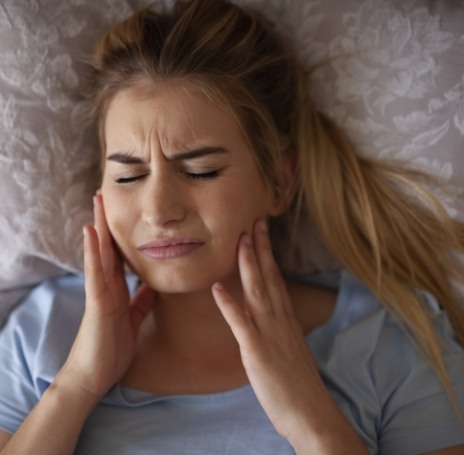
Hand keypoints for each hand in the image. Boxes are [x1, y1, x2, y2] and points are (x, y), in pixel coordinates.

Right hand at [59, 194, 152, 402]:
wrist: (94, 376)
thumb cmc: (112, 348)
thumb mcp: (133, 320)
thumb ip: (140, 302)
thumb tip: (152, 286)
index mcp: (117, 290)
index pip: (119, 256)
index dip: (122, 235)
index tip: (126, 213)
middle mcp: (107, 286)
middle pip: (108, 248)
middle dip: (108, 222)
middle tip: (107, 195)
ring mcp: (99, 292)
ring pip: (100, 253)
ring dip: (99, 227)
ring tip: (98, 201)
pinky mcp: (96, 302)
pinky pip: (95, 273)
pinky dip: (93, 252)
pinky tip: (91, 232)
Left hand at [211, 220, 330, 442]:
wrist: (311, 413)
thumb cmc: (298, 384)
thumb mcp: (290, 348)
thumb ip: (279, 328)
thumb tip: (271, 316)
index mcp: (286, 319)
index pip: (276, 279)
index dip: (268, 254)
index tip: (262, 233)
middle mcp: (279, 320)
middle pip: (268, 277)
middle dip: (260, 248)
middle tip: (253, 222)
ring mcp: (269, 334)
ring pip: (257, 291)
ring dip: (247, 265)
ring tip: (239, 241)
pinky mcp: (256, 351)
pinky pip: (241, 324)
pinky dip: (228, 304)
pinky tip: (216, 288)